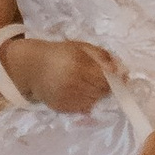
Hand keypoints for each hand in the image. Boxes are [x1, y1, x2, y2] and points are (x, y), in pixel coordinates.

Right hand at [1, 34, 120, 116]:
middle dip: (105, 86)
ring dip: (95, 93)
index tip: (117, 76)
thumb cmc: (60, 54)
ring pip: (94, 101)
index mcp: (79, 65)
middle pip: (102, 91)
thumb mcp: (81, 47)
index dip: (114, 78)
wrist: (31, 68)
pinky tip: (77, 91)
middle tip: (97, 78)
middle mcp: (73, 83)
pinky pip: (84, 108)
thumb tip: (122, 71)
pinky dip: (86, 101)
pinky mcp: (63, 108)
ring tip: (85, 83)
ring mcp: (67, 98)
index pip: (106, 78)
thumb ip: (103, 56)